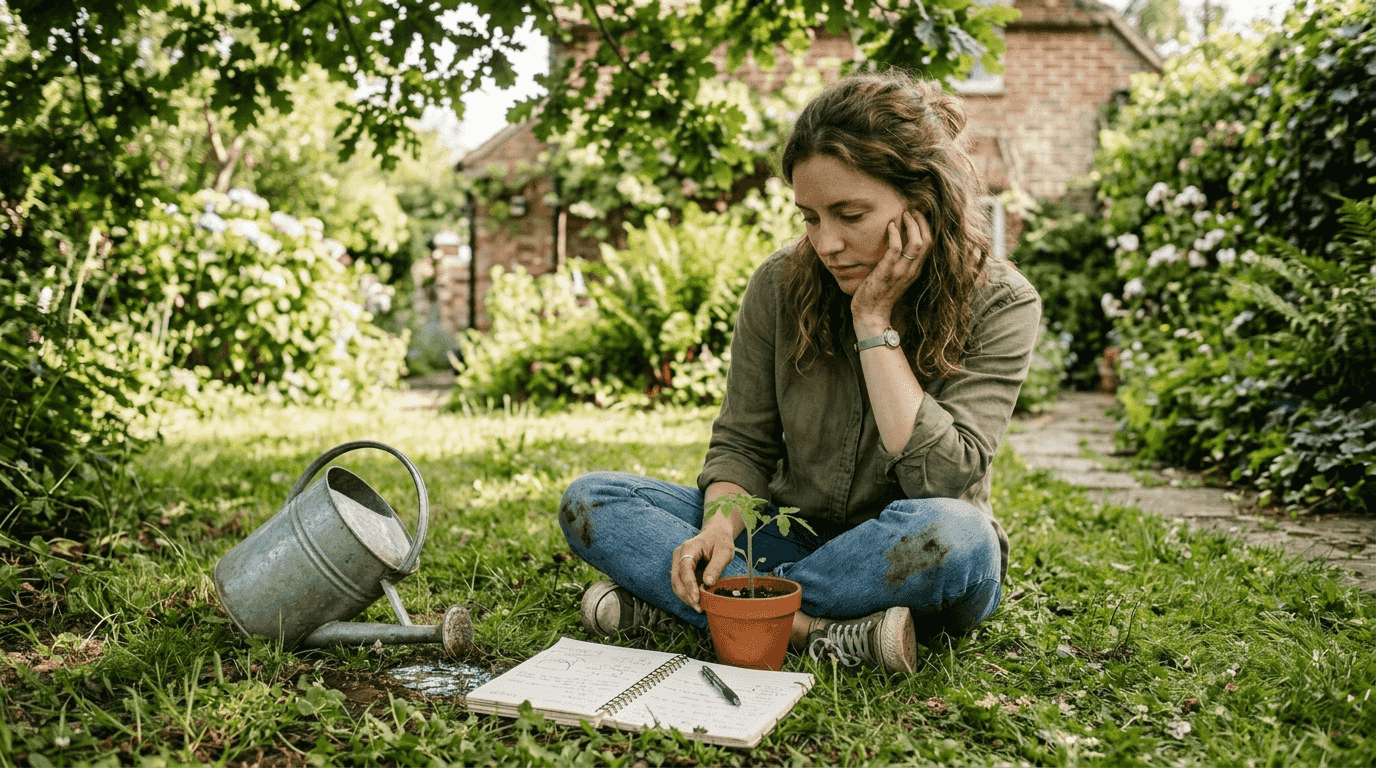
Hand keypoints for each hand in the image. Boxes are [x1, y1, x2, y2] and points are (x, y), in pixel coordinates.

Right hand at [670, 522, 735, 612]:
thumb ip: (716, 566)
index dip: (689, 584)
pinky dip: (687, 594)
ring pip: (676, 584)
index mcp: (690, 547)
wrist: (716, 534)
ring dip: (686, 597)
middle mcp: (679, 554)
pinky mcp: (681, 570)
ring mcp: (678, 562)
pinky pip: (681, 584)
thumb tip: (708, 583)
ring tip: (699, 607)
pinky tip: (698, 601)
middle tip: (699, 607)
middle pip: (676, 578)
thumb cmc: (720, 541)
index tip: (696, 598)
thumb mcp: (725, 552)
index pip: (685, 567)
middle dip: (686, 595)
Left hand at [851, 210, 931, 330]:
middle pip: (927, 241)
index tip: (916, 215)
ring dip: (912, 225)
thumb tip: (893, 244)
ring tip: (904, 214)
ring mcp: (900, 272)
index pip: (929, 244)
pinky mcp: (887, 273)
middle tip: (912, 210)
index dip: (925, 227)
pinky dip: (895, 234)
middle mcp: (912, 271)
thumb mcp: (894, 277)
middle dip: (921, 222)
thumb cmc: (878, 296)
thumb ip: (898, 263)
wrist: (870, 316)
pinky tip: (890, 226)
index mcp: (915, 271)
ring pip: (916, 243)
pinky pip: (896, 249)